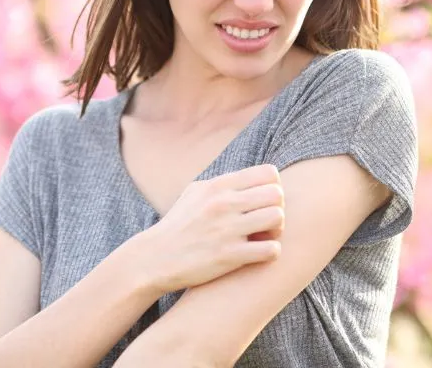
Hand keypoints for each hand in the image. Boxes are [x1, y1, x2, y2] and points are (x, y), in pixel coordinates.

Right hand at [143, 163, 284, 292]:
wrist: (154, 258)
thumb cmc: (178, 224)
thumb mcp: (195, 192)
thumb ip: (223, 182)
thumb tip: (250, 176)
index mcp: (218, 185)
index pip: (269, 173)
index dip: (273, 187)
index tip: (263, 202)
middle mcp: (224, 203)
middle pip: (276, 195)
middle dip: (277, 208)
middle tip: (267, 222)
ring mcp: (227, 229)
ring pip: (277, 218)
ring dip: (276, 230)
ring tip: (265, 237)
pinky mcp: (229, 256)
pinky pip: (271, 249)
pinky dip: (271, 252)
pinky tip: (259, 254)